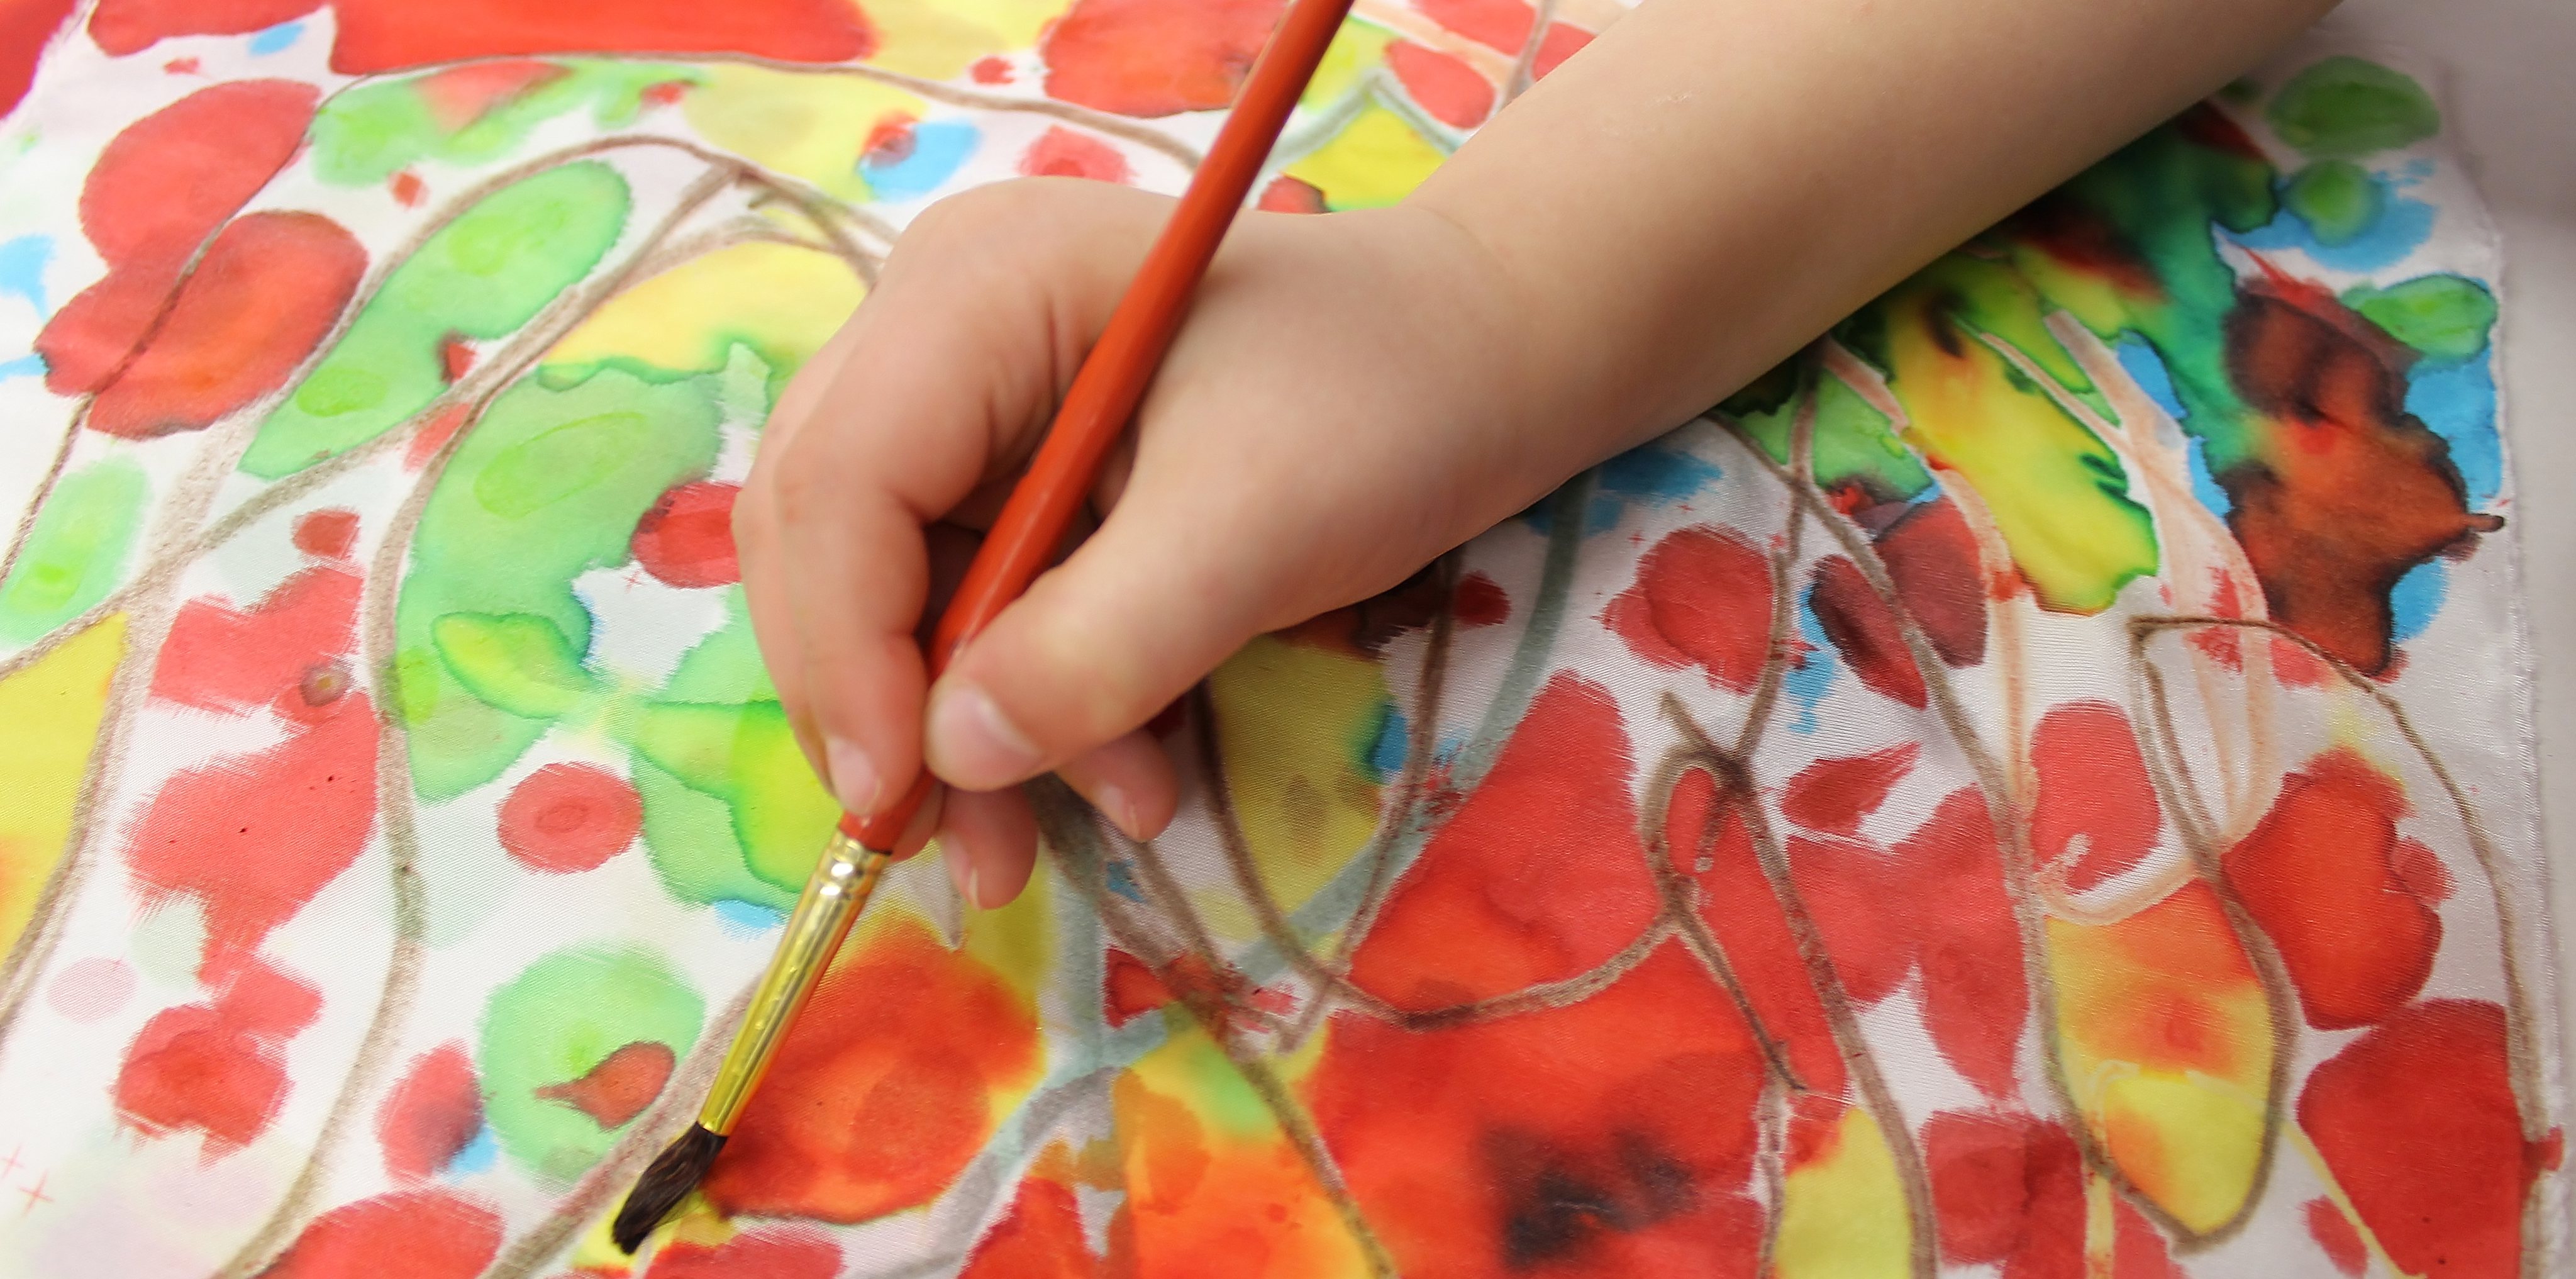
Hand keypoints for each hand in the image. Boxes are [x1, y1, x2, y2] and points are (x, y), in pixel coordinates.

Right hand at [734, 177, 1589, 906]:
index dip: (848, 647)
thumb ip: (1102, 644)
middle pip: (830, 539)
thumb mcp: (1258, 528)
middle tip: (950, 850)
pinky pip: (975, 609)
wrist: (1490, 363)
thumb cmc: (1390, 400)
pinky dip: (1031, 707)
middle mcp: (942, 332)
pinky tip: (1121, 780)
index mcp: (977, 290)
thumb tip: (948, 759)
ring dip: (963, 733)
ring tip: (1037, 853)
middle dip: (886, 706)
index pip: (840, 478)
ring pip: (893, 594)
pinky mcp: (1022, 475)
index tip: (902, 794)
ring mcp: (975, 403)